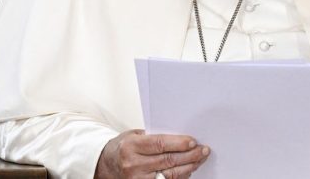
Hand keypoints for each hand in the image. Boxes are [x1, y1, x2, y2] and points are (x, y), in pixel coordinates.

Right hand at [94, 129, 209, 178]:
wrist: (106, 165)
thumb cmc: (123, 147)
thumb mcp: (134, 135)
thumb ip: (153, 136)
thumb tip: (180, 136)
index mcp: (131, 146)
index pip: (159, 144)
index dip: (178, 143)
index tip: (193, 141)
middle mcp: (133, 164)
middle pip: (168, 160)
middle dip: (189, 155)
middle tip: (203, 150)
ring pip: (170, 175)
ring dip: (188, 167)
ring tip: (200, 159)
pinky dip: (180, 177)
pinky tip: (188, 170)